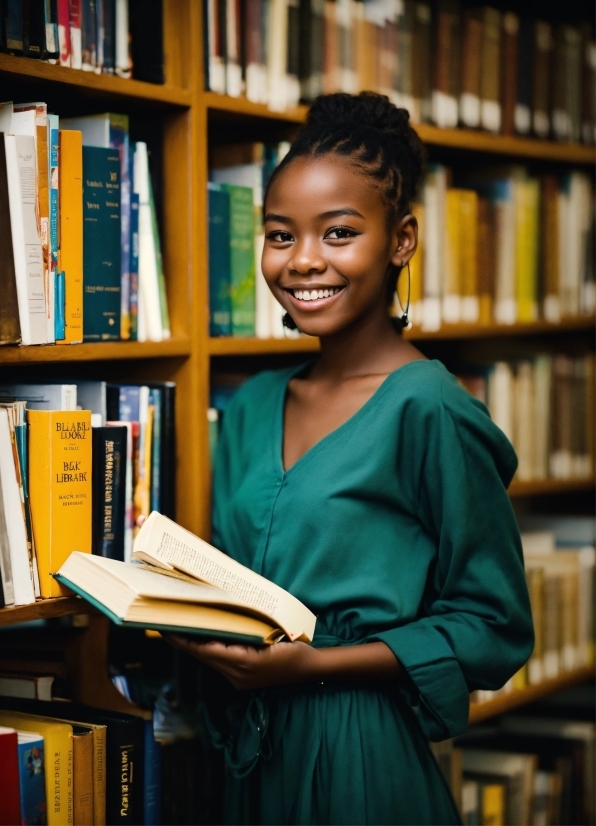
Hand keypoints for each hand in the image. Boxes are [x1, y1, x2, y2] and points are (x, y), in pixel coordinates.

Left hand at [165, 635, 320, 689]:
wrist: (310, 670)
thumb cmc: (294, 649)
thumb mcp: (272, 634)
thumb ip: (248, 629)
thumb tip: (224, 615)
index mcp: (244, 663)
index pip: (206, 650)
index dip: (185, 640)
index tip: (168, 629)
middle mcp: (237, 675)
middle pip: (204, 656)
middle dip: (185, 642)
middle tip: (166, 625)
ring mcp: (239, 680)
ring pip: (210, 660)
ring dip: (196, 646)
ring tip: (180, 630)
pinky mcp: (242, 679)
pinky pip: (220, 663)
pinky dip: (210, 651)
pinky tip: (204, 640)